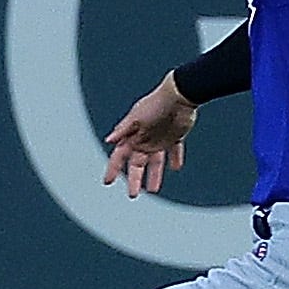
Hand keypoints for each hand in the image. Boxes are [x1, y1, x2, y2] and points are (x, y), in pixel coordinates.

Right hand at [102, 74, 199, 197]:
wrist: (181, 94)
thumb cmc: (156, 104)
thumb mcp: (137, 118)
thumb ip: (124, 129)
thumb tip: (108, 140)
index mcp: (133, 135)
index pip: (120, 155)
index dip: (113, 168)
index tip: (107, 182)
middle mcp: (145, 138)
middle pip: (137, 163)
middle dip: (134, 179)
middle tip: (132, 195)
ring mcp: (160, 138)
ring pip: (155, 161)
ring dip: (154, 175)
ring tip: (154, 190)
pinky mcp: (175, 135)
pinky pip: (175, 150)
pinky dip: (175, 158)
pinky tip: (176, 167)